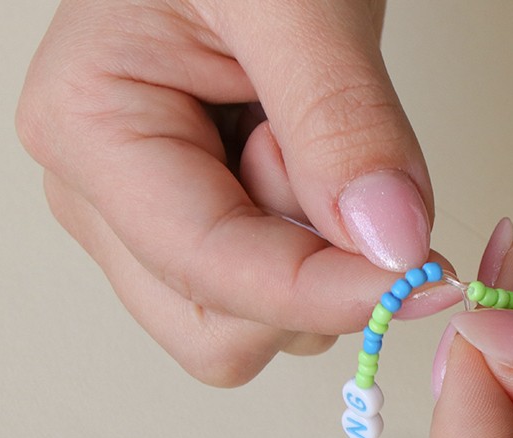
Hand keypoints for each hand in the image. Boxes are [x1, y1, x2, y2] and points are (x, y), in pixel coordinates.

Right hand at [17, 0, 454, 385]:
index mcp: (90, 129)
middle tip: (342, 169)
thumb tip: (390, 242)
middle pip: (219, 330)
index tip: (422, 278)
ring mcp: (155, 211)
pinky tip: (319, 161)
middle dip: (307, 278)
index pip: (208, 270)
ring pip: (257, 320)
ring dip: (319, 253)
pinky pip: (284, 283)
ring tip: (315, 135)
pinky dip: (328, 243)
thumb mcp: (295, 1)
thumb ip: (340, 119)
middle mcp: (106, 191)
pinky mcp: (211, 212)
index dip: (322, 292)